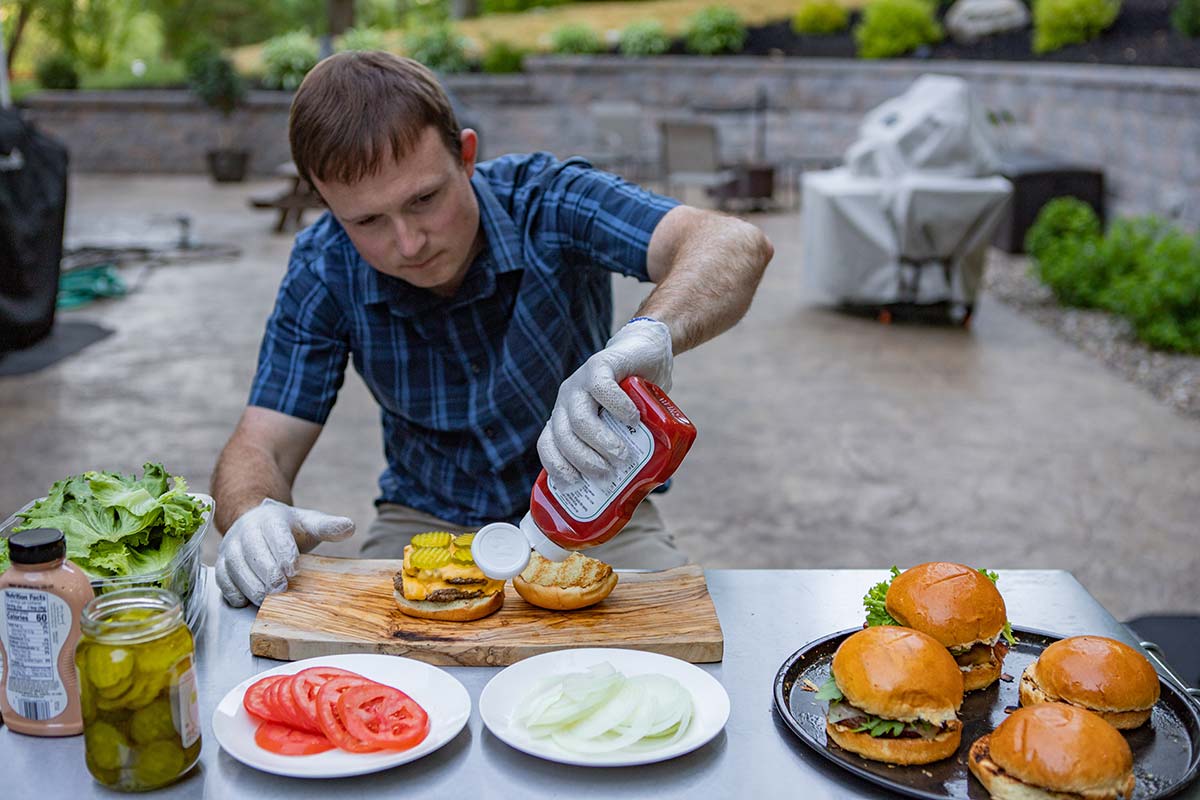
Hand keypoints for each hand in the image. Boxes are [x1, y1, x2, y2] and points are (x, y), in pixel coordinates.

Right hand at [214, 498, 354, 606]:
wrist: (257, 524)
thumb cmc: (288, 528)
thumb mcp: (308, 523)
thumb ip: (327, 526)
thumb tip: (350, 527)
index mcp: (270, 518)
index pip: (275, 533)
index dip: (283, 550)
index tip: (294, 569)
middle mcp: (246, 530)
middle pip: (252, 551)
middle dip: (266, 571)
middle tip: (280, 589)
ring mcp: (231, 547)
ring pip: (235, 565)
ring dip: (249, 584)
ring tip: (265, 600)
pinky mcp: (222, 563)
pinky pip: (222, 577)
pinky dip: (231, 590)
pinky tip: (244, 602)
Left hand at [537, 318, 672, 485]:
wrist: (648, 355)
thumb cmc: (636, 400)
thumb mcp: (622, 430)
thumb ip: (618, 453)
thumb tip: (628, 493)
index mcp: (565, 418)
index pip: (547, 445)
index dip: (556, 467)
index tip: (575, 484)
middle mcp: (567, 401)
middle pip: (564, 437)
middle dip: (583, 461)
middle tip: (607, 474)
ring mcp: (580, 382)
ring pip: (580, 419)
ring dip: (600, 442)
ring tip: (622, 455)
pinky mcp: (599, 365)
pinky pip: (603, 390)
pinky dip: (618, 408)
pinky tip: (632, 419)